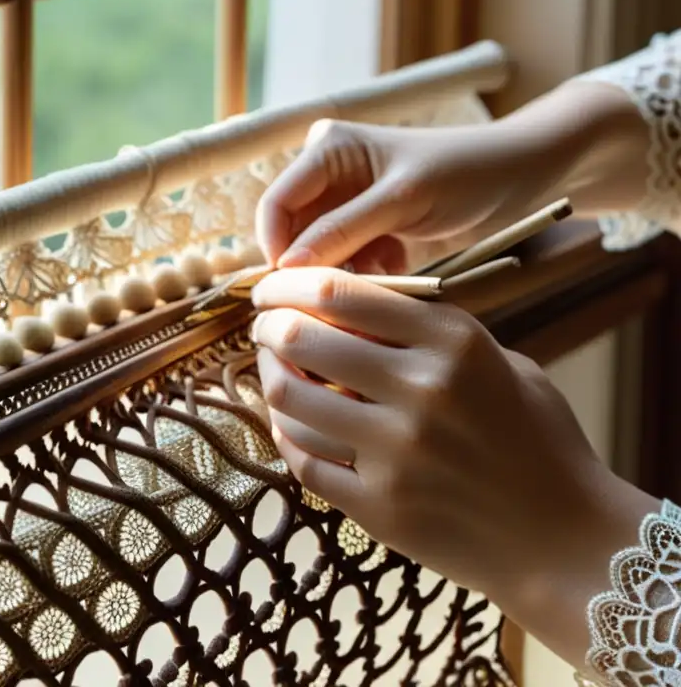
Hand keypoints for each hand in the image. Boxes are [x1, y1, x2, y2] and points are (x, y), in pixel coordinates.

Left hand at [250, 267, 658, 666]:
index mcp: (453, 344)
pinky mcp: (378, 507)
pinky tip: (291, 425)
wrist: (562, 540)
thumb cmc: (534, 442)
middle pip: (300, 340)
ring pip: (290, 401)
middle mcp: (420, 392)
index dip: (288, 284)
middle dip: (267, 328)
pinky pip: (303, 460)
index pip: (340, 294)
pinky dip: (288, 436)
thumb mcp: (496, 363)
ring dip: (271, 380)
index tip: (270, 287)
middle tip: (263, 329)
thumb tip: (345, 307)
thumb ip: (428, 333)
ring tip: (274, 374)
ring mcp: (395, 454)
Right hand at [256, 81, 650, 271]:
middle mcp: (328, 172)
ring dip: (345, 271)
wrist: (520, 174)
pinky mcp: (367, 225)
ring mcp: (347, 200)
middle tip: (343, 293)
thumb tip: (288, 267)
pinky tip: (396, 267)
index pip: (276, 204)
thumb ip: (342, 230)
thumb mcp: (402, 199)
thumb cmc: (465, 172)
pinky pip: (347, 258)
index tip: (295, 289)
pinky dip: (366, 271)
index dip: (278, 247)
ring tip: (382, 276)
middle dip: (315, 265)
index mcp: (326, 149)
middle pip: (294, 232)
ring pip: (321, 251)